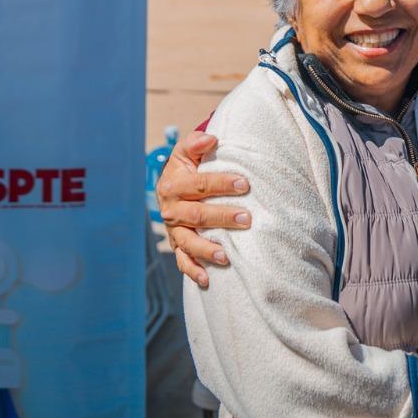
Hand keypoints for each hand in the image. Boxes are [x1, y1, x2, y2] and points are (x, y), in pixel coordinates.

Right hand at [156, 130, 251, 287]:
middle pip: (196, 214)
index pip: (199, 184)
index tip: (245, 184)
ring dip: (207, 249)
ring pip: (188, 241)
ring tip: (226, 255)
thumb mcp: (186, 152)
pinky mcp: (177, 245)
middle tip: (247, 218)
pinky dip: (193, 271)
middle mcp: (170, 209)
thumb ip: (195, 143)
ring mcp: (173, 230)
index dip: (221, 183)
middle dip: (222, 216)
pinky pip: (182, 261)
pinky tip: (207, 279)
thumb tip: (211, 138)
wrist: (173, 187)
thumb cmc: (187, 167)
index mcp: (173, 185)